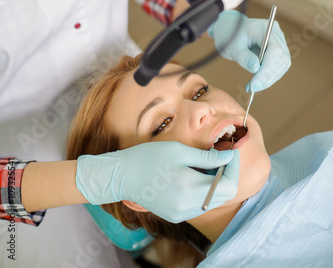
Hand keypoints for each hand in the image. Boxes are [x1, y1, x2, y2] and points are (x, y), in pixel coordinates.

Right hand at [76, 141, 239, 222]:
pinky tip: (193, 175)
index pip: (229, 185)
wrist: (122, 176)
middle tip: (219, 155)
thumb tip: (230, 157)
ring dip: (215, 183)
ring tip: (205, 163)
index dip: (234, 167)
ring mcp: (181, 214)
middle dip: (226, 175)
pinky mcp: (175, 215)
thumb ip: (207, 157)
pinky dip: (202, 190)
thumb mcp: (180, 151)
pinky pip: (199, 204)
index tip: (230, 152)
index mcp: (190, 189)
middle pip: (223, 195)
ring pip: (212, 201)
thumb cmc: (148, 158)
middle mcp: (188, 207)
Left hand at [208, 10, 290, 92]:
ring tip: (253, 86)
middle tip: (253, 88)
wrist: (230, 30)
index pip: (275, 50)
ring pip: (283, 64)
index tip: (255, 84)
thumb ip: (244, 57)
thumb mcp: (232, 47)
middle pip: (281, 58)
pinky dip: (269, 76)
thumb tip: (256, 69)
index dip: (267, 69)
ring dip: (269, 78)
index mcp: (263, 28)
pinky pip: (279, 65)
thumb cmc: (230, 36)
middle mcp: (275, 33)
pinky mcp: (278, 49)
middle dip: (268, 76)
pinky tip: (257, 82)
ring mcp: (279, 40)